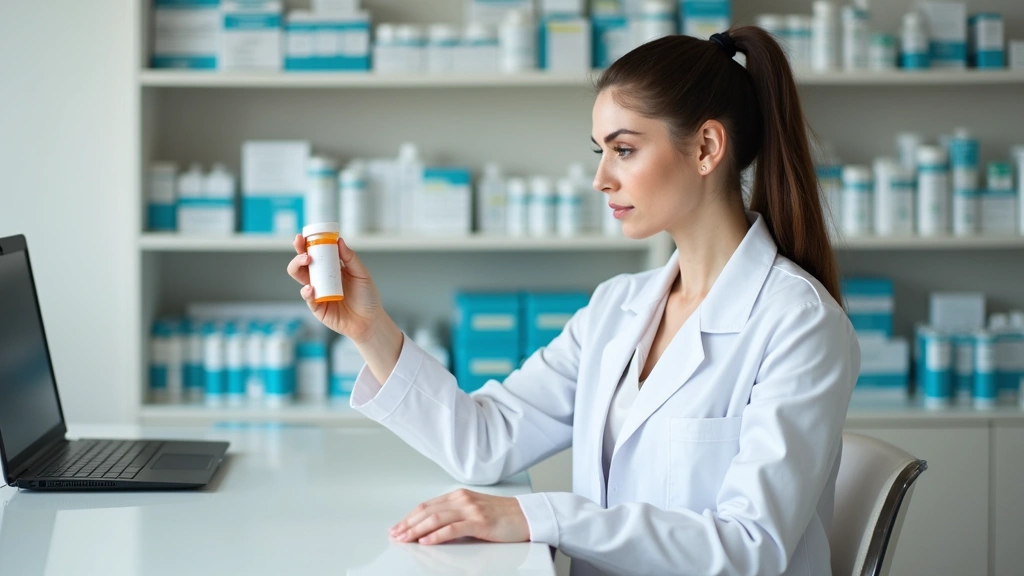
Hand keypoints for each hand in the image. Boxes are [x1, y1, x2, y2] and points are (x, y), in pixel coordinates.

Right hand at [286, 234, 381, 342]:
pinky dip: (307, 292)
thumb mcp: (361, 274)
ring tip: (306, 261)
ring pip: (299, 277)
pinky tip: (311, 288)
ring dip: (298, 267)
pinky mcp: (317, 307)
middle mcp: (321, 279)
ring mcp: (317, 293)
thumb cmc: (367, 297)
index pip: (315, 253)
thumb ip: (350, 258)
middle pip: (302, 264)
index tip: (303, 236)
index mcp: (331, 269)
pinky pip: (308, 298)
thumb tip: (339, 241)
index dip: (306, 244)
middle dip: (298, 254)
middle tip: (305, 251)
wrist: (370, 320)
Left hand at [389, 489, 529, 545]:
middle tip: (395, 534)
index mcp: (459, 496)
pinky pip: (453, 528)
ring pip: (436, 518)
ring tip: (405, 538)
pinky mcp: (480, 522)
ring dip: (417, 530)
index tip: (398, 526)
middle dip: (408, 523)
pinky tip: (427, 541)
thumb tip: (432, 528)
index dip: (410, 516)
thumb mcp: (474, 511)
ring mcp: (471, 510)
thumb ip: (455, 515)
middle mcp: (463, 500)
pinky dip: (437, 535)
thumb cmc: (503, 516)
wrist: (526, 515)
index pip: (427, 505)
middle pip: (428, 511)